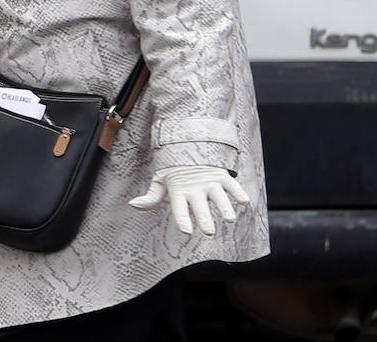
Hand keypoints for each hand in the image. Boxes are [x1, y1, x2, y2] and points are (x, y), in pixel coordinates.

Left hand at [128, 165, 248, 235]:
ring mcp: (209, 181)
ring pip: (219, 196)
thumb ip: (150, 196)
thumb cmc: (173, 169)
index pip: (180, 208)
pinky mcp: (221, 176)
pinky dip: (238, 192)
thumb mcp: (160, 180)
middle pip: (200, 206)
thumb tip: (132, 204)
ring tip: (229, 219)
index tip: (186, 231)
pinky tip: (244, 201)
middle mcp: (195, 188)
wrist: (188, 144)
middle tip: (208, 231)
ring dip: (224, 207)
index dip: (183, 219)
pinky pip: (232, 184)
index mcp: (179, 191)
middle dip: (204, 219)